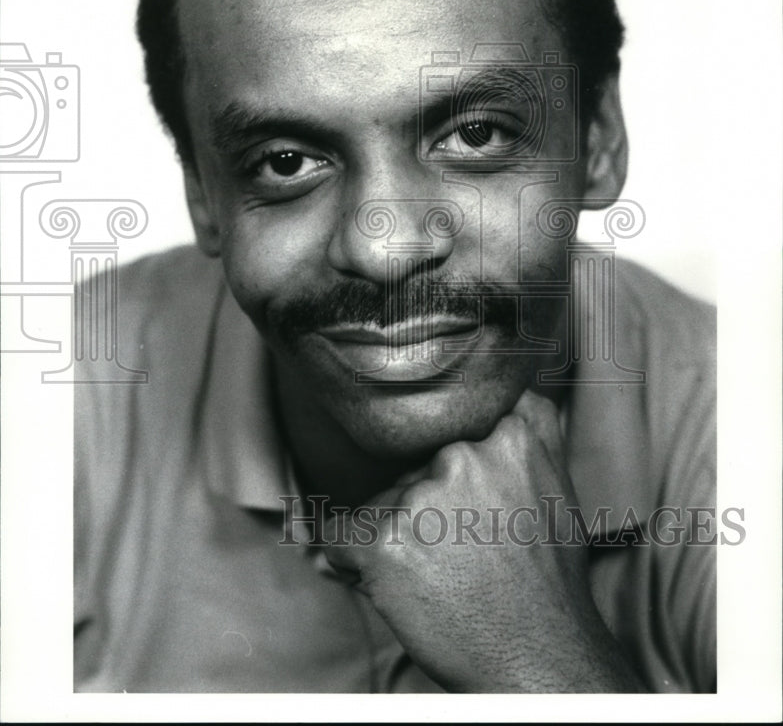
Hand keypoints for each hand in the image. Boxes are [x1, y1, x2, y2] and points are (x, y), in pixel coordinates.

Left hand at [323, 390, 643, 691]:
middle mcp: (462, 456)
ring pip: (380, 501)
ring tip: (441, 575)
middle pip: (411, 465)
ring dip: (396, 536)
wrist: (540, 660)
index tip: (456, 494)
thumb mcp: (557, 480)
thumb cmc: (547, 576)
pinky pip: (340, 536)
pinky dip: (353, 561)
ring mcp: (421, 498)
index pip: (447, 419)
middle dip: (423, 505)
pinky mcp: (384, 543)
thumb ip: (532, 419)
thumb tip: (512, 366)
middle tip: (461, 552)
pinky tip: (395, 584)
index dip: (445, 463)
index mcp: (509, 433)